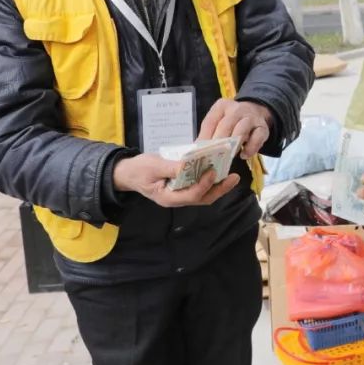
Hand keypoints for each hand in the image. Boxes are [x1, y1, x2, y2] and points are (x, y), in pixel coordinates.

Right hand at [114, 153, 239, 206]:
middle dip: (220, 189)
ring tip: (231, 176)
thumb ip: (171, 167)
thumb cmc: (139, 169)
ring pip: (204, 195)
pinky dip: (210, 180)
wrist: (128, 173)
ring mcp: (180, 195)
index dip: (204, 184)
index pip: (192, 195)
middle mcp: (177, 199)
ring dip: (218, 186)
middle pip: (203, 199)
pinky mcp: (183, 187)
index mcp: (169, 197)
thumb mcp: (153, 166)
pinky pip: (199, 187)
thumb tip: (189, 165)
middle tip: (234, 177)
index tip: (211, 171)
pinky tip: (218, 171)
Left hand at [198, 99, 272, 159]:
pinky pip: (257, 137)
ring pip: (242, 129)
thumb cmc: (231, 120)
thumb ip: (208, 133)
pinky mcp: (263, 127)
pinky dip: (251, 148)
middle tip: (212, 156)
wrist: (255, 111)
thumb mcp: (218, 121)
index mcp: (221, 106)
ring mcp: (251, 117)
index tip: (198, 151)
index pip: (210, 121)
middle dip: (218, 141)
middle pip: (226, 124)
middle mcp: (237, 109)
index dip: (204, 137)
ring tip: (227, 157)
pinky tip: (244, 155)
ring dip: (234, 144)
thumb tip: (195, 150)